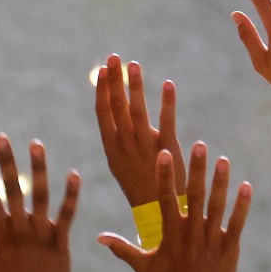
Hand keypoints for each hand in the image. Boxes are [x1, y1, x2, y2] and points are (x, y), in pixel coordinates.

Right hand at [0, 135, 78, 271]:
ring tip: (36, 144)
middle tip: (1, 138)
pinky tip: (73, 174)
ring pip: (40, 197)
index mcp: (1, 236)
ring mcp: (42, 236)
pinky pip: (67, 215)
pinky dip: (71, 195)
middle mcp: (21, 232)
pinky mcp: (62, 243)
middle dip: (6, 163)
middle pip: (12, 191)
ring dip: (38, 169)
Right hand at [94, 55, 185, 206]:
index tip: (102, 70)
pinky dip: (167, 103)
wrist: (158, 214)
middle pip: (117, 107)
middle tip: (113, 57)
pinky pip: (167, 122)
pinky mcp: (168, 149)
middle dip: (114, 81)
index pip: (103, 113)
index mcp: (111, 150)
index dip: (102, 90)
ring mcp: (146, 147)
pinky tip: (168, 84)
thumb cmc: (139, 188)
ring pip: (138, 111)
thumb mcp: (122, 163)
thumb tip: (117, 110)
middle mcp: (125, 146)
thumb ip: (120, 137)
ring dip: (136, 86)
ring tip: (134, 64)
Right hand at [98, 144, 250, 271]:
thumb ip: (122, 248)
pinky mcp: (229, 249)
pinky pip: (237, 224)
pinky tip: (246, 186)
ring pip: (216, 206)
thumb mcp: (142, 266)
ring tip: (223, 159)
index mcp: (170, 234)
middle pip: (193, 196)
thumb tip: (98, 237)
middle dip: (196, 170)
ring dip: (220, 182)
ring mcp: (211, 241)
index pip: (164, 199)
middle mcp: (191, 234)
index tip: (164, 153)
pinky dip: (242, 206)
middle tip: (199, 145)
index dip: (164, 175)